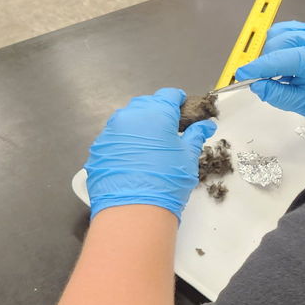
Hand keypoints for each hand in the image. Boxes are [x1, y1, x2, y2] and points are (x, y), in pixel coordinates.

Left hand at [84, 88, 216, 220]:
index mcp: (156, 112)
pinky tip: (132, 159)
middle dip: (157, 112)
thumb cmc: (169, 178)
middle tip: (168, 130)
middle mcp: (130, 115)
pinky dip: (124, 142)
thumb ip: (196, 135)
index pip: (168, 95)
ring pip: (127, 120)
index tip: (183, 110)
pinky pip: (114, 138)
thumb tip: (206, 124)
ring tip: (149, 145)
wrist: (134, 209)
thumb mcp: (188, 156)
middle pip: (145, 104)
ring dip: (139, 126)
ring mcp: (110, 131)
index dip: (178, 101)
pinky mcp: (98, 148)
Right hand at [234, 21, 304, 118]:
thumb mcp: (303, 103)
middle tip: (273, 81)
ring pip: (275, 36)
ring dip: (272, 54)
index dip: (256, 67)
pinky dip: (278, 47)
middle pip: (274, 44)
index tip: (242, 74)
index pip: (278, 58)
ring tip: (285, 72)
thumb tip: (257, 86)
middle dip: (267, 63)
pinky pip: (282, 32)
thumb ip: (278, 95)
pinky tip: (287, 61)